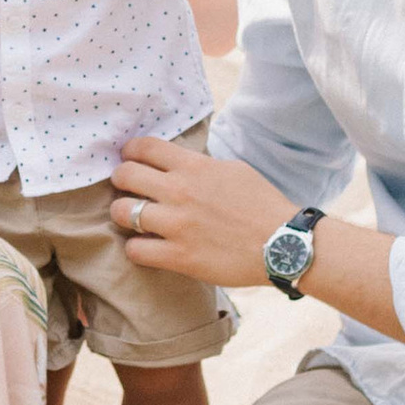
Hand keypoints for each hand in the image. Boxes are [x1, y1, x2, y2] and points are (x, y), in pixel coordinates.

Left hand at [108, 132, 292, 284]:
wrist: (283, 244)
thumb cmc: (262, 205)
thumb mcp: (232, 170)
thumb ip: (199, 166)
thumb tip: (177, 163)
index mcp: (194, 166)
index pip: (144, 147)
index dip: (130, 152)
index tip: (130, 159)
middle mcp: (180, 191)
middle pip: (125, 174)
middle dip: (120, 180)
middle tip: (126, 188)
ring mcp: (177, 225)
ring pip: (122, 212)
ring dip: (123, 214)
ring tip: (132, 219)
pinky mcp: (180, 256)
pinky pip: (135, 250)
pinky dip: (136, 248)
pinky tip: (146, 247)